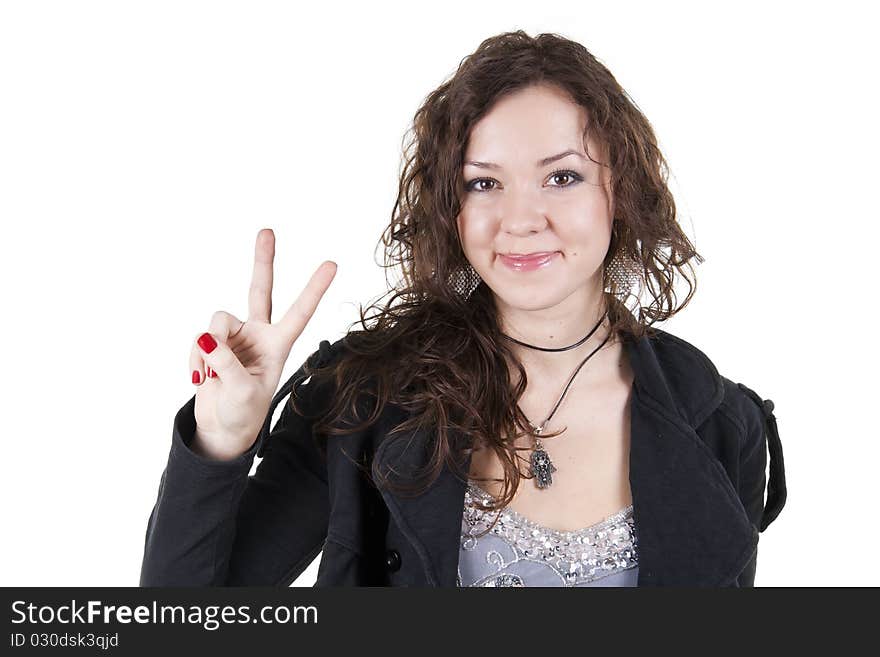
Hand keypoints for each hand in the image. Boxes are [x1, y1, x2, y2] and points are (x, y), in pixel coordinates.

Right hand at [188, 228, 336, 459]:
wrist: (221, 429)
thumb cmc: (243, 413)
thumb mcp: (241, 392)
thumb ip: (225, 362)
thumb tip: (206, 335)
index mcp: (279, 345)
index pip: (300, 312)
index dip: (314, 289)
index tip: (332, 264)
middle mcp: (259, 334)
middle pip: (260, 290)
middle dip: (263, 261)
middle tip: (267, 230)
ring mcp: (234, 337)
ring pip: (216, 321)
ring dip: (209, 348)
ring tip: (212, 375)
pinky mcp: (212, 343)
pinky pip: (198, 339)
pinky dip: (195, 358)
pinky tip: (200, 378)